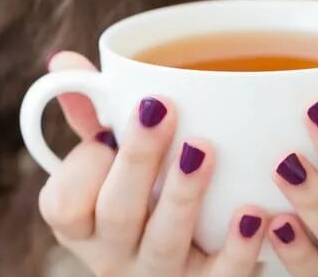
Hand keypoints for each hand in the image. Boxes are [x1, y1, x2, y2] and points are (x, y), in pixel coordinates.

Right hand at [37, 51, 269, 275]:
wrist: (182, 261)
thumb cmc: (138, 192)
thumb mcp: (108, 162)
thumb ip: (90, 114)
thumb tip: (63, 62)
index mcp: (83, 223)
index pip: (65, 205)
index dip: (81, 169)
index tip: (104, 134)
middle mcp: (114, 255)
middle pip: (117, 214)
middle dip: (137, 161)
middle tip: (160, 110)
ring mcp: (160, 275)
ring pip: (164, 244)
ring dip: (183, 195)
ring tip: (204, 149)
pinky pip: (220, 276)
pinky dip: (238, 247)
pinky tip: (254, 212)